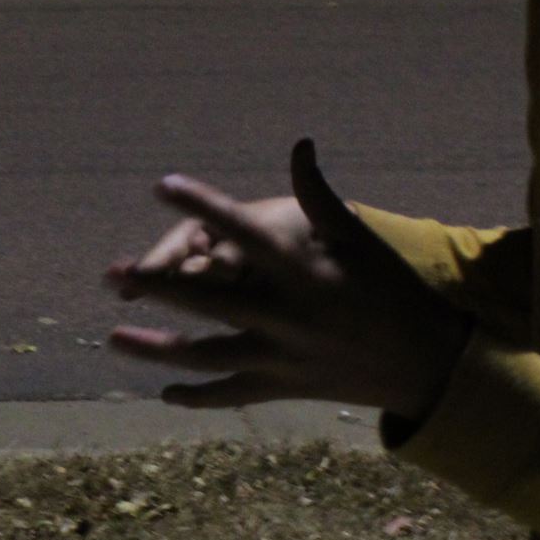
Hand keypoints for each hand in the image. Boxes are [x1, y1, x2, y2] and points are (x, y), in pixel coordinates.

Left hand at [104, 139, 471, 418]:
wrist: (427, 362)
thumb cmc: (390, 288)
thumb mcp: (358, 238)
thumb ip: (319, 195)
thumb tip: (299, 144)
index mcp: (303, 270)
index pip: (242, 230)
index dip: (202, 205)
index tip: (162, 184)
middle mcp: (286, 314)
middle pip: (209, 299)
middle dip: (158, 285)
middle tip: (113, 273)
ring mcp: (281, 357)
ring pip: (206, 355)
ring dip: (156, 348)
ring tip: (113, 337)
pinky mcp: (283, 388)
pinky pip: (230, 394)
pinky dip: (197, 395)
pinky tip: (165, 391)